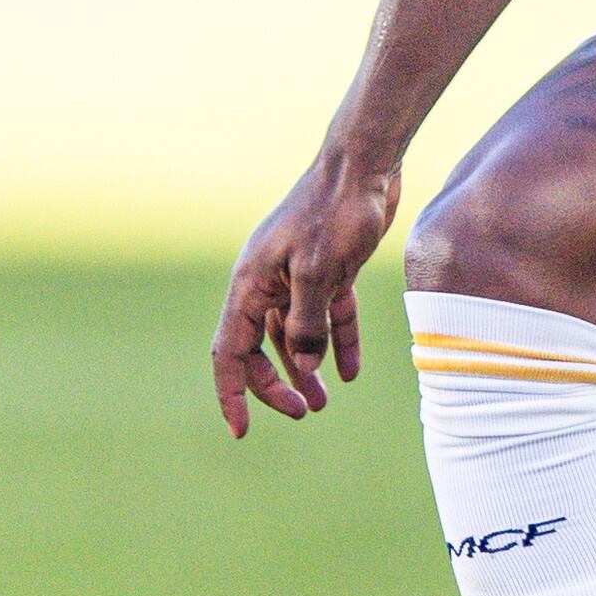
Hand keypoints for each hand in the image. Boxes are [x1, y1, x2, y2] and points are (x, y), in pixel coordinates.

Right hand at [211, 148, 401, 437]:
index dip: (232, 394)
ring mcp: (295, 277)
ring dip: (304, 370)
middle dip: (275, 385)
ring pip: (293, 336)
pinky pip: (326, 316)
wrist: (365, 164)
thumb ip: (308, 323)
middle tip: (305, 412)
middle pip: (258, 348)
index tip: (242, 431)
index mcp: (250, 284)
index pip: (230, 351)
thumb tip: (304, 367)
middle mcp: (266, 283)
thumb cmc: (337, 211)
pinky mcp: (328, 270)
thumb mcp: (320, 271)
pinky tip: (350, 372)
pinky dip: (336, 343)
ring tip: (322, 404)